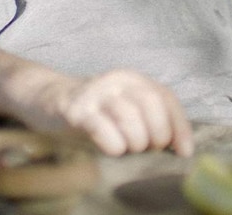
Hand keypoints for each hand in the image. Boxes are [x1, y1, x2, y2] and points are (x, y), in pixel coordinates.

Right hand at [17, 69, 193, 156]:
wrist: (48, 98)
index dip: (180, 127)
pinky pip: (103, 130)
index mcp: (134, 79)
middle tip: (147, 149)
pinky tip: (112, 150)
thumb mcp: (124, 106)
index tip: (183, 152)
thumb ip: (149, 118)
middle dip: (156, 135)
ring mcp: (96, 93)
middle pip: (151, 105)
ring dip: (135, 143)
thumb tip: (179, 148)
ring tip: (126, 148)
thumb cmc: (94, 110)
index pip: (166, 98)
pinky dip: (113, 145)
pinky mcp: (76, 110)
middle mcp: (117, 81)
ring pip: (130, 119)